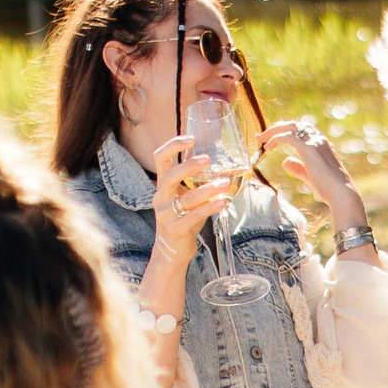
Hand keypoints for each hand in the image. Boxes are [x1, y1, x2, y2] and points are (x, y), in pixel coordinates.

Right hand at [150, 134, 235, 259]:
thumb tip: (227, 167)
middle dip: (188, 166)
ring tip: (224, 183)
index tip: (192, 139)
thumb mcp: (186, 197)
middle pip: (170, 175)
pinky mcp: (176, 229)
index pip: (160, 158)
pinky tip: (222, 203)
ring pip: (186, 199)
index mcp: (163, 185)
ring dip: (207, 190)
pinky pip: (193, 216)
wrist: (172, 249)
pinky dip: (209, 208)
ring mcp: (166, 214)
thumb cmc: (183, 218)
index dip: (173, 145)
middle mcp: (161, 197)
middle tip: (208, 159)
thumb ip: (198, 183)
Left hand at [254, 120, 365, 227]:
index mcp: (322, 144)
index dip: (287, 129)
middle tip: (263, 135)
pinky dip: (275, 139)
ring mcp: (314, 142)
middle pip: (295, 125)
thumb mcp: (310, 176)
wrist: (341, 193)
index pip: (303, 128)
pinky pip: (287, 137)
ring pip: (289, 128)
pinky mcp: (308, 148)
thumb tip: (285, 162)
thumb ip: (298, 167)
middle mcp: (319, 139)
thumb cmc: (329, 188)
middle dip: (277, 127)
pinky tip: (267, 147)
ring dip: (273, 131)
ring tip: (260, 139)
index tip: (275, 133)